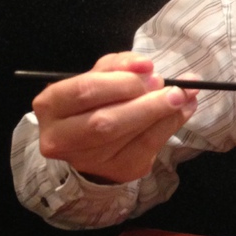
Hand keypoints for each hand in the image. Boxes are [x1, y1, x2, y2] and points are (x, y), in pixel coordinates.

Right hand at [32, 52, 197, 183]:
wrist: (90, 140)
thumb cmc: (93, 100)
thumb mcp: (99, 74)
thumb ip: (119, 65)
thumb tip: (145, 66)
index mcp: (51, 105)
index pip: (85, 91)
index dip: (121, 81)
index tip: (151, 71)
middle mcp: (61, 139)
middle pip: (106, 121)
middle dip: (146, 102)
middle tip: (173, 89)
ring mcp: (89, 160)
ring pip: (132, 137)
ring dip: (166, 113)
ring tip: (184, 95)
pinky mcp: (118, 170)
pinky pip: (149, 147)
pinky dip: (172, 125)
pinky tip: (185, 109)